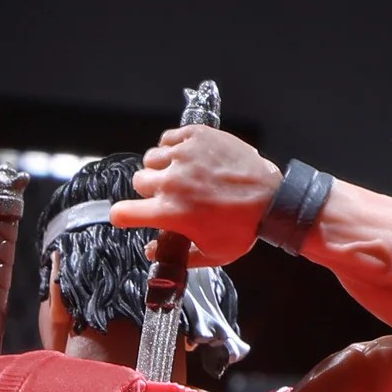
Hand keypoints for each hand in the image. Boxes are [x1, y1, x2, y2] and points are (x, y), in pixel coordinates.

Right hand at [109, 125, 281, 268]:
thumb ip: (177, 255)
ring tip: (177, 174)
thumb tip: (151, 252)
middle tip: (167, 195)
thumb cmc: (241, 229)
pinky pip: (169, 138)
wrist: (270, 199)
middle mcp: (171, 182)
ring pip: (152, 157)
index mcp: (170, 213)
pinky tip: (184, 157)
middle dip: (148, 191)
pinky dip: (172, 147)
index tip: (125, 216)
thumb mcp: (210, 255)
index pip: (123, 212)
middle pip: (139, 181)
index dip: (121, 216)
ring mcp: (184, 155)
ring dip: (160, 168)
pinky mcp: (197, 136)